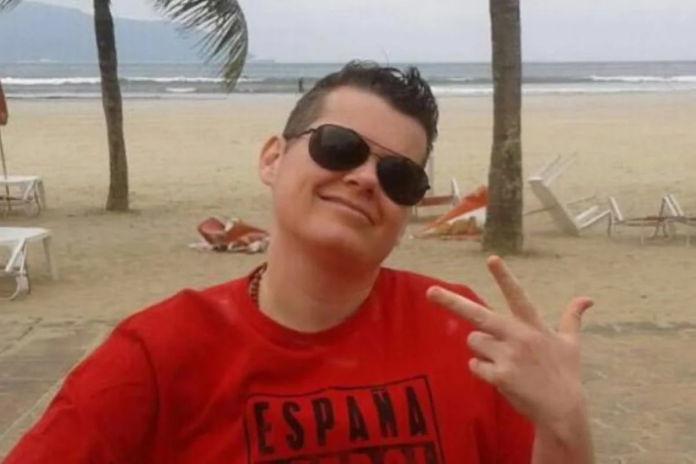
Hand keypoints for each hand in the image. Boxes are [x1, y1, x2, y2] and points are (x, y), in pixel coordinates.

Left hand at [426, 255, 592, 428]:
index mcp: (533, 326)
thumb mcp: (570, 344)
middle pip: (479, 315)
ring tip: (503, 360)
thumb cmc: (565, 375)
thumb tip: (587, 298)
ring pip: (474, 341)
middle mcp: (519, 337)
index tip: (491, 258)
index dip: (504, 277)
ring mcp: (508, 356)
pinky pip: (474, 365)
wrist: (562, 411)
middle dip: (452, 303)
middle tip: (430, 292)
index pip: (518, 296)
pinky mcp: (499, 376)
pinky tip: (499, 376)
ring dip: (481, 348)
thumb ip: (572, 318)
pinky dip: (481, 369)